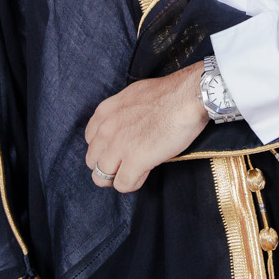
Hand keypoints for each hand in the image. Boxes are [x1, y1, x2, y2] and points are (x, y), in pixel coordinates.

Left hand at [84, 62, 207, 192]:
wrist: (188, 96)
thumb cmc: (169, 94)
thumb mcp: (133, 96)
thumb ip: (122, 113)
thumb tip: (126, 126)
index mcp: (105, 112)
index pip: (90, 140)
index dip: (105, 148)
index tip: (119, 150)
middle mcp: (106, 129)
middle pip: (92, 161)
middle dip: (108, 166)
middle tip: (126, 165)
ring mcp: (119, 145)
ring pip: (101, 177)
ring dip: (117, 177)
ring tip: (135, 172)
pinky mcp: (135, 160)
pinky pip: (123, 184)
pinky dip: (133, 183)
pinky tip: (144, 173)